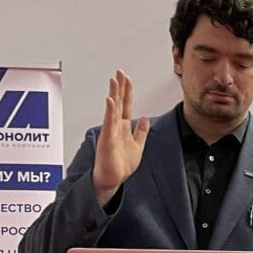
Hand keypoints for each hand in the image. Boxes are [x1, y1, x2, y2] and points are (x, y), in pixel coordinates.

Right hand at [91, 70, 150, 205]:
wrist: (112, 179)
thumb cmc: (121, 165)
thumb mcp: (137, 146)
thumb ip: (141, 132)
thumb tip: (145, 118)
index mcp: (122, 128)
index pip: (125, 105)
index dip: (127, 92)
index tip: (127, 79)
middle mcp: (115, 127)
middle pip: (118, 103)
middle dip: (120, 87)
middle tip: (120, 72)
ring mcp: (110, 132)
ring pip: (112, 109)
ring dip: (114, 94)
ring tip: (114, 81)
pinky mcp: (107, 139)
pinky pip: (108, 123)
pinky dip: (110, 111)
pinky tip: (111, 101)